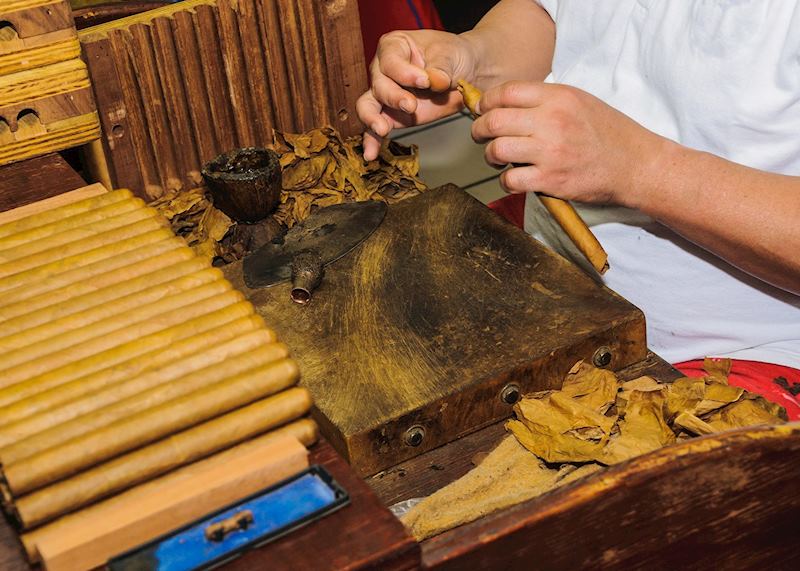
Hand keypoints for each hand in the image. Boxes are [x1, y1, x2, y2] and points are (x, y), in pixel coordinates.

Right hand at [356, 30, 477, 160]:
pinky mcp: (392, 116)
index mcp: (394, 47)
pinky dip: (372, 141)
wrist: (466, 74)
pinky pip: (376, 130)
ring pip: (368, 106)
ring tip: (382, 129)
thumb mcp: (450, 55)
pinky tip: (371, 154)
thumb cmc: (453, 56)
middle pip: (378, 84)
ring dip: (373, 118)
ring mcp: (385, 94)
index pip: (389, 60)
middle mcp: (383, 70)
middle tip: (411, 105)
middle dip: (393, 96)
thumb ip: (439, 68)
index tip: (425, 80)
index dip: (404, 72)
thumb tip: (433, 81)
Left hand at [471, 81, 665, 205]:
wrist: (635, 165)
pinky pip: (510, 179)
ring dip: (490, 155)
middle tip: (480, 135)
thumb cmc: (608, 134)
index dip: (486, 102)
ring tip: (497, 157)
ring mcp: (551, 152)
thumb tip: (506, 103)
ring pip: (497, 149)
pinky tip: (513, 178)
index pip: (506, 92)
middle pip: (494, 120)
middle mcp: (553, 121)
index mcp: (559, 97)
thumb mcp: (579, 101)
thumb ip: (544, 100)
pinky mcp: (551, 179)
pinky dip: (505, 180)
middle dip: (479, 129)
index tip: (482, 110)